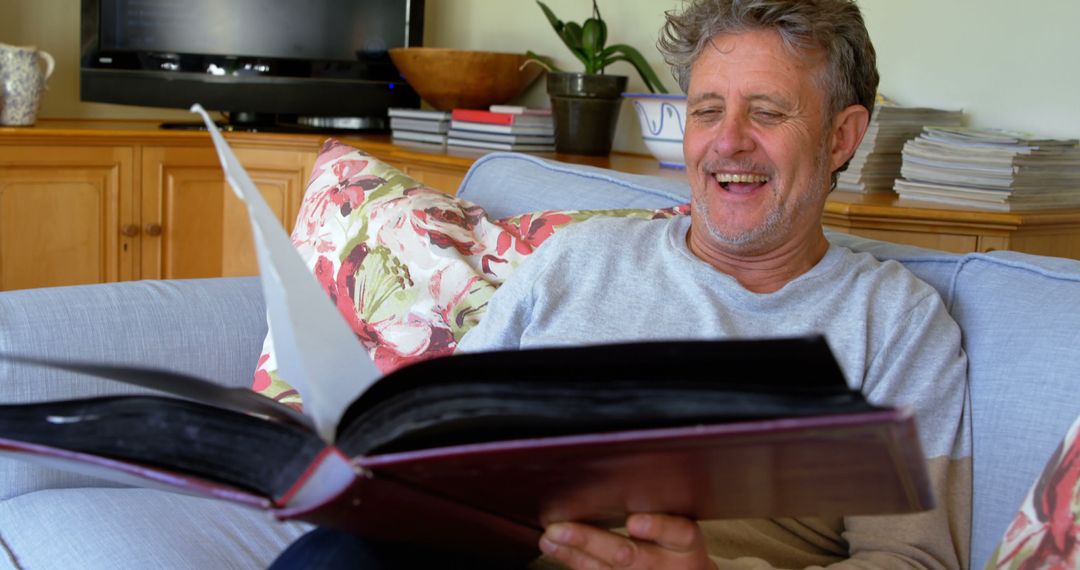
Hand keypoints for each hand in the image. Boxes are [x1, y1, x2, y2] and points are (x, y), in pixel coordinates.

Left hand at [538, 513, 712, 569]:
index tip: (634, 522)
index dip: (657, 527)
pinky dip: (576, 563)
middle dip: (592, 541)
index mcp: (686, 544)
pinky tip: (558, 550)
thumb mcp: (680, 526)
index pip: (679, 533)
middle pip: (632, 555)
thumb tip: (611, 478)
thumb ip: (657, 507)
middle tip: (561, 528)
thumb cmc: (678, 544)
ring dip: (573, 553)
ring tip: (550, 538)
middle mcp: (669, 566)